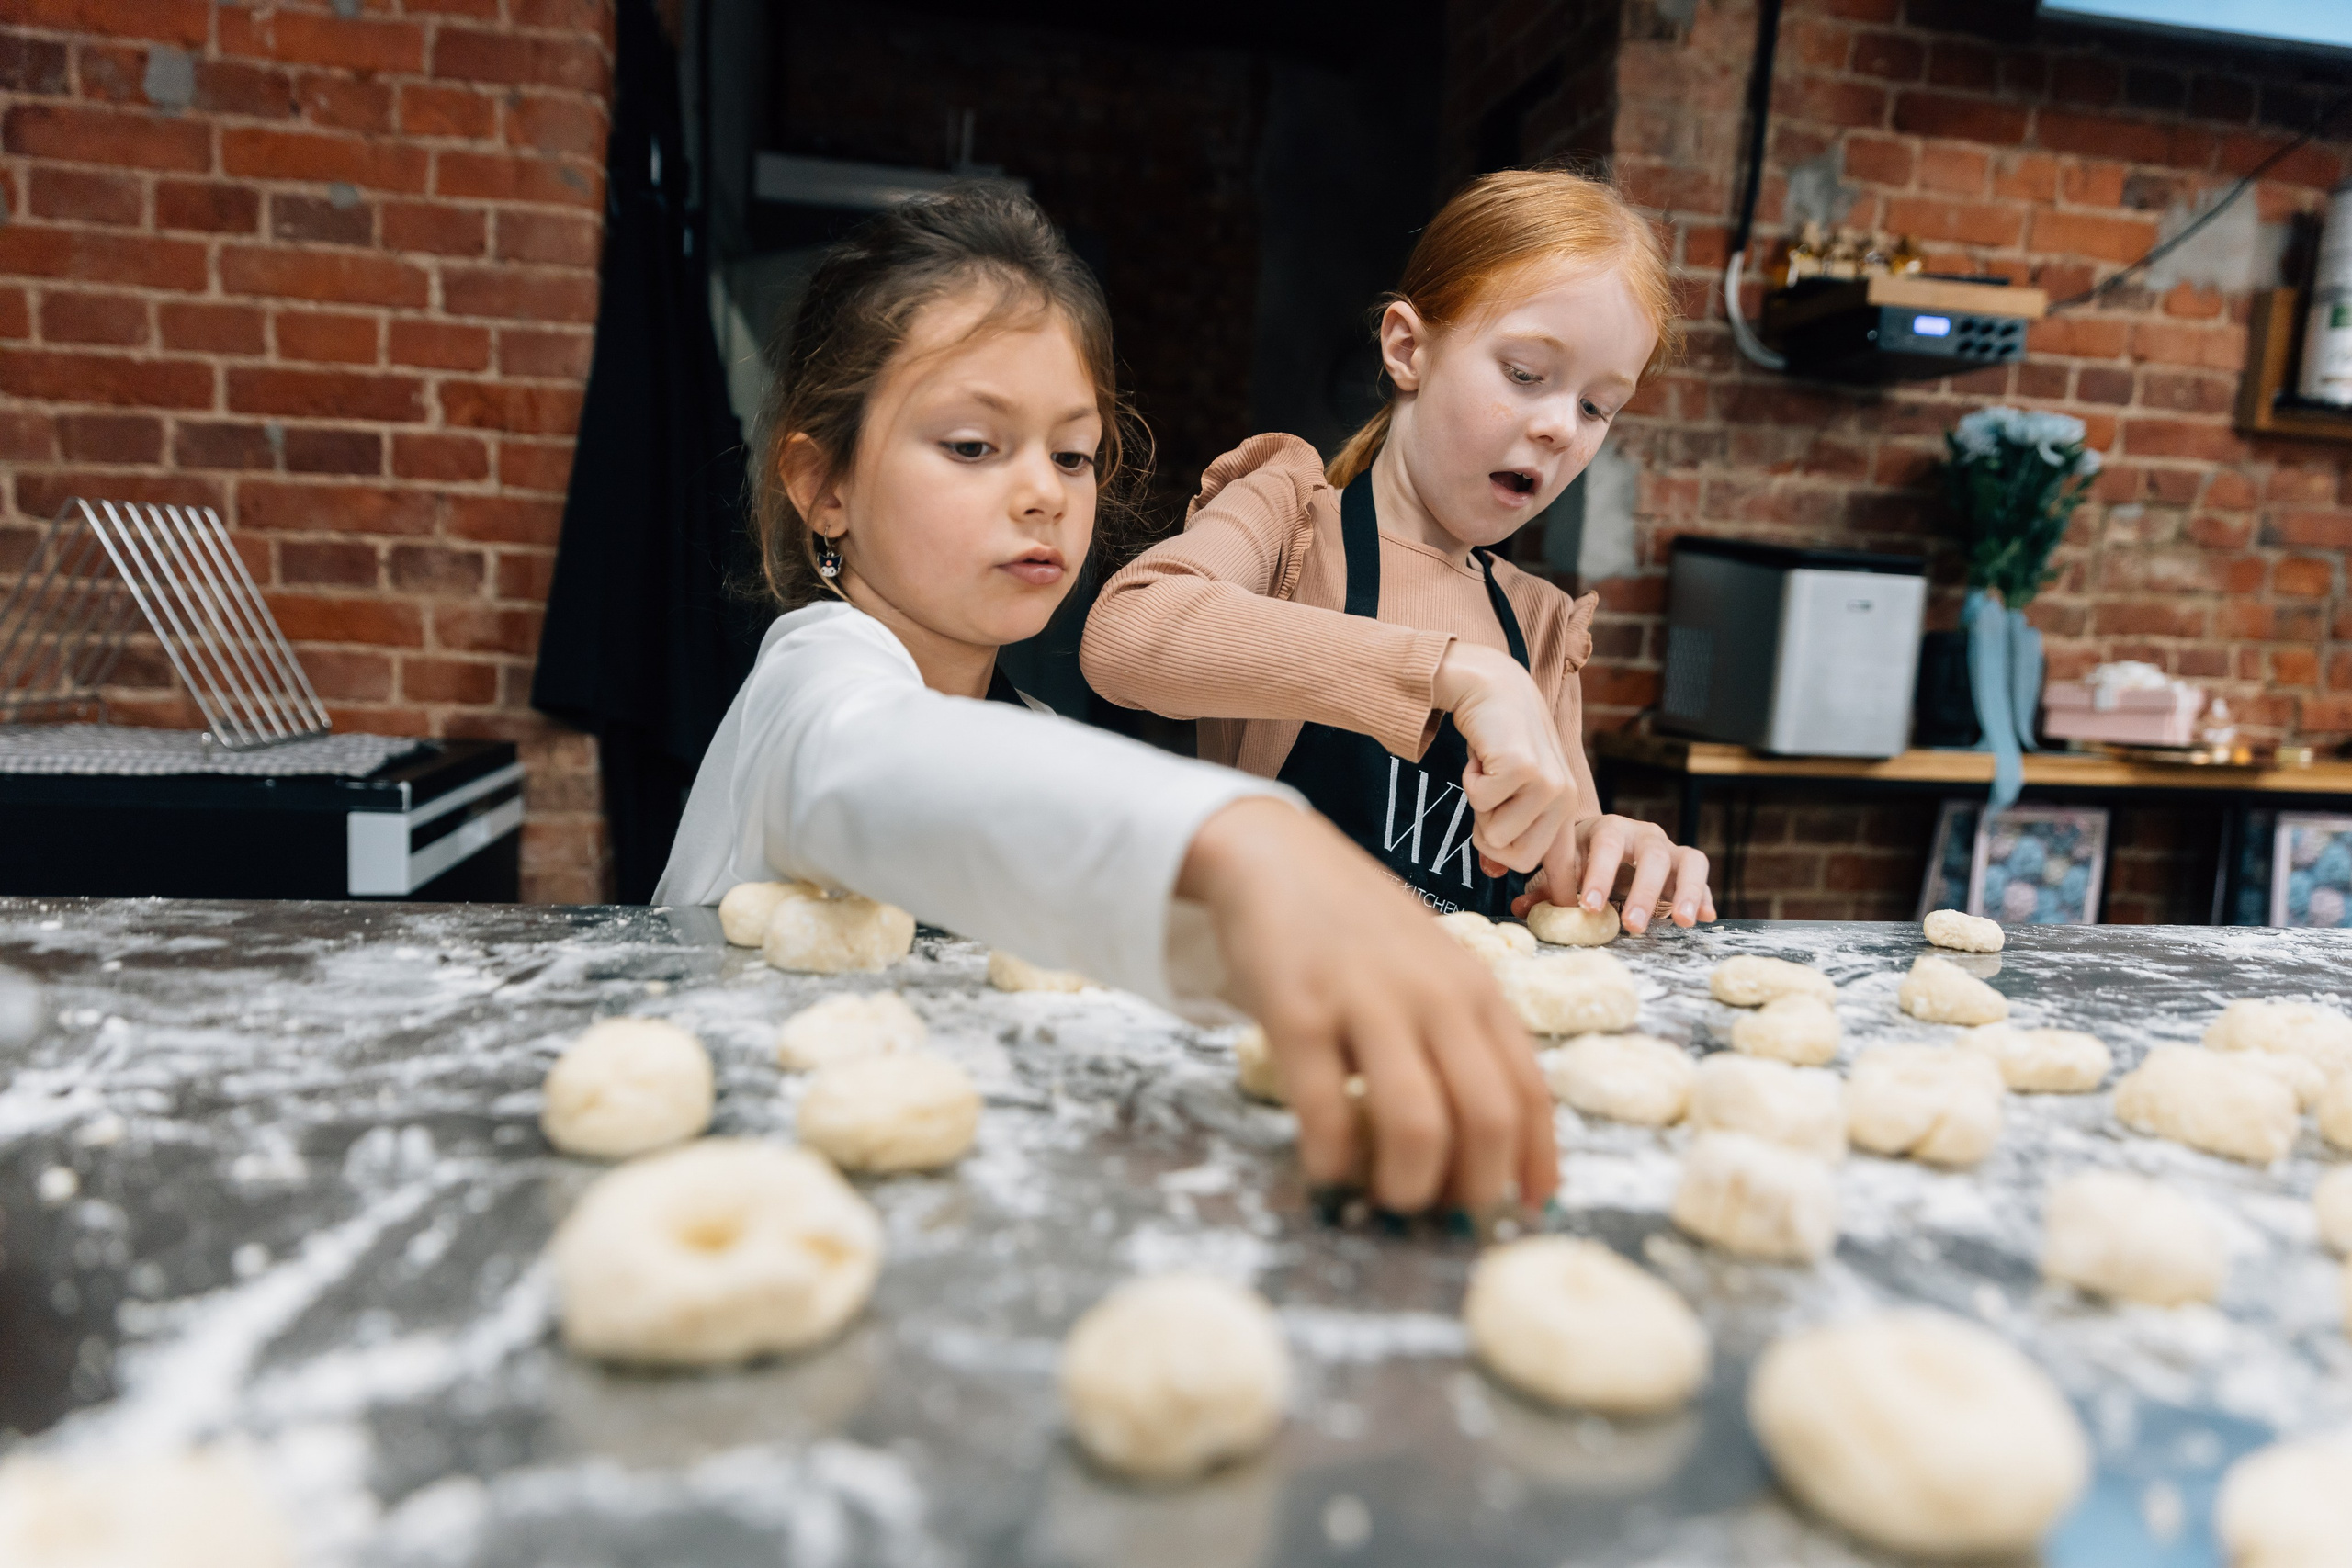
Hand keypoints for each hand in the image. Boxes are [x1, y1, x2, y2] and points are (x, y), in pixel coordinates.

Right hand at [1179, 798, 1556, 1213]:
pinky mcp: (1298, 1011)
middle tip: (1442, 1212)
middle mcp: (1436, 997)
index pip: (1531, 1095)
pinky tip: (1326, 1166)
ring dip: (1407, 1185)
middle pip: (1487, 1120)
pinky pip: (1326, 1110)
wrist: (1274, 857)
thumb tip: (1490, 1145)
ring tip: (1386, 1196)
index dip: (1533, 1165)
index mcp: (1479, 992)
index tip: (1523, 1209)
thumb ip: (1465, 1040)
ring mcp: (1367, 1002)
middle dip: (1471, 1190)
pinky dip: (1331, 1160)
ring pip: (1418, 1123)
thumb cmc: (1360, 930)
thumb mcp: (1436, 972)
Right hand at [1430, 642, 1577, 875]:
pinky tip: (1483, 755)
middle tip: (1487, 801)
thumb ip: (1507, 830)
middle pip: (1518, 859)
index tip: (1563, 910)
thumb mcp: (1508, 791)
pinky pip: (1479, 800)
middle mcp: (1564, 798)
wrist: (1492, 686)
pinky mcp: (1522, 768)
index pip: (1563, 865)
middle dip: (1489, 837)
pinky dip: (1469, 779)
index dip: (1559, 890)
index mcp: (1565, 808)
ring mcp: (1546, 783)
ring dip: (1477, 804)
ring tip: (1488, 771)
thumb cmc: (1499, 740)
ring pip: (1495, 833)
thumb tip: (1493, 872)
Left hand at [1513, 815, 1715, 934]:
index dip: (1598, 875)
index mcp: (1607, 830)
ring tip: (1683, 922)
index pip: (1605, 846)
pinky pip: (1703, 877)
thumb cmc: (1581, 859)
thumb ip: (1546, 888)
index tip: (1587, 907)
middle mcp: (1643, 835)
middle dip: (1644, 892)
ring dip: (1688, 891)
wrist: (1606, 843)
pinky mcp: (1687, 865)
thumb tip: (1520, 907)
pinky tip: (1707, 918)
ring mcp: (1670, 848)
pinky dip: (1706, 896)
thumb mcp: (1564, 868)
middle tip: (1633, 926)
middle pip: (1652, 855)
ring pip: (1689, 861)